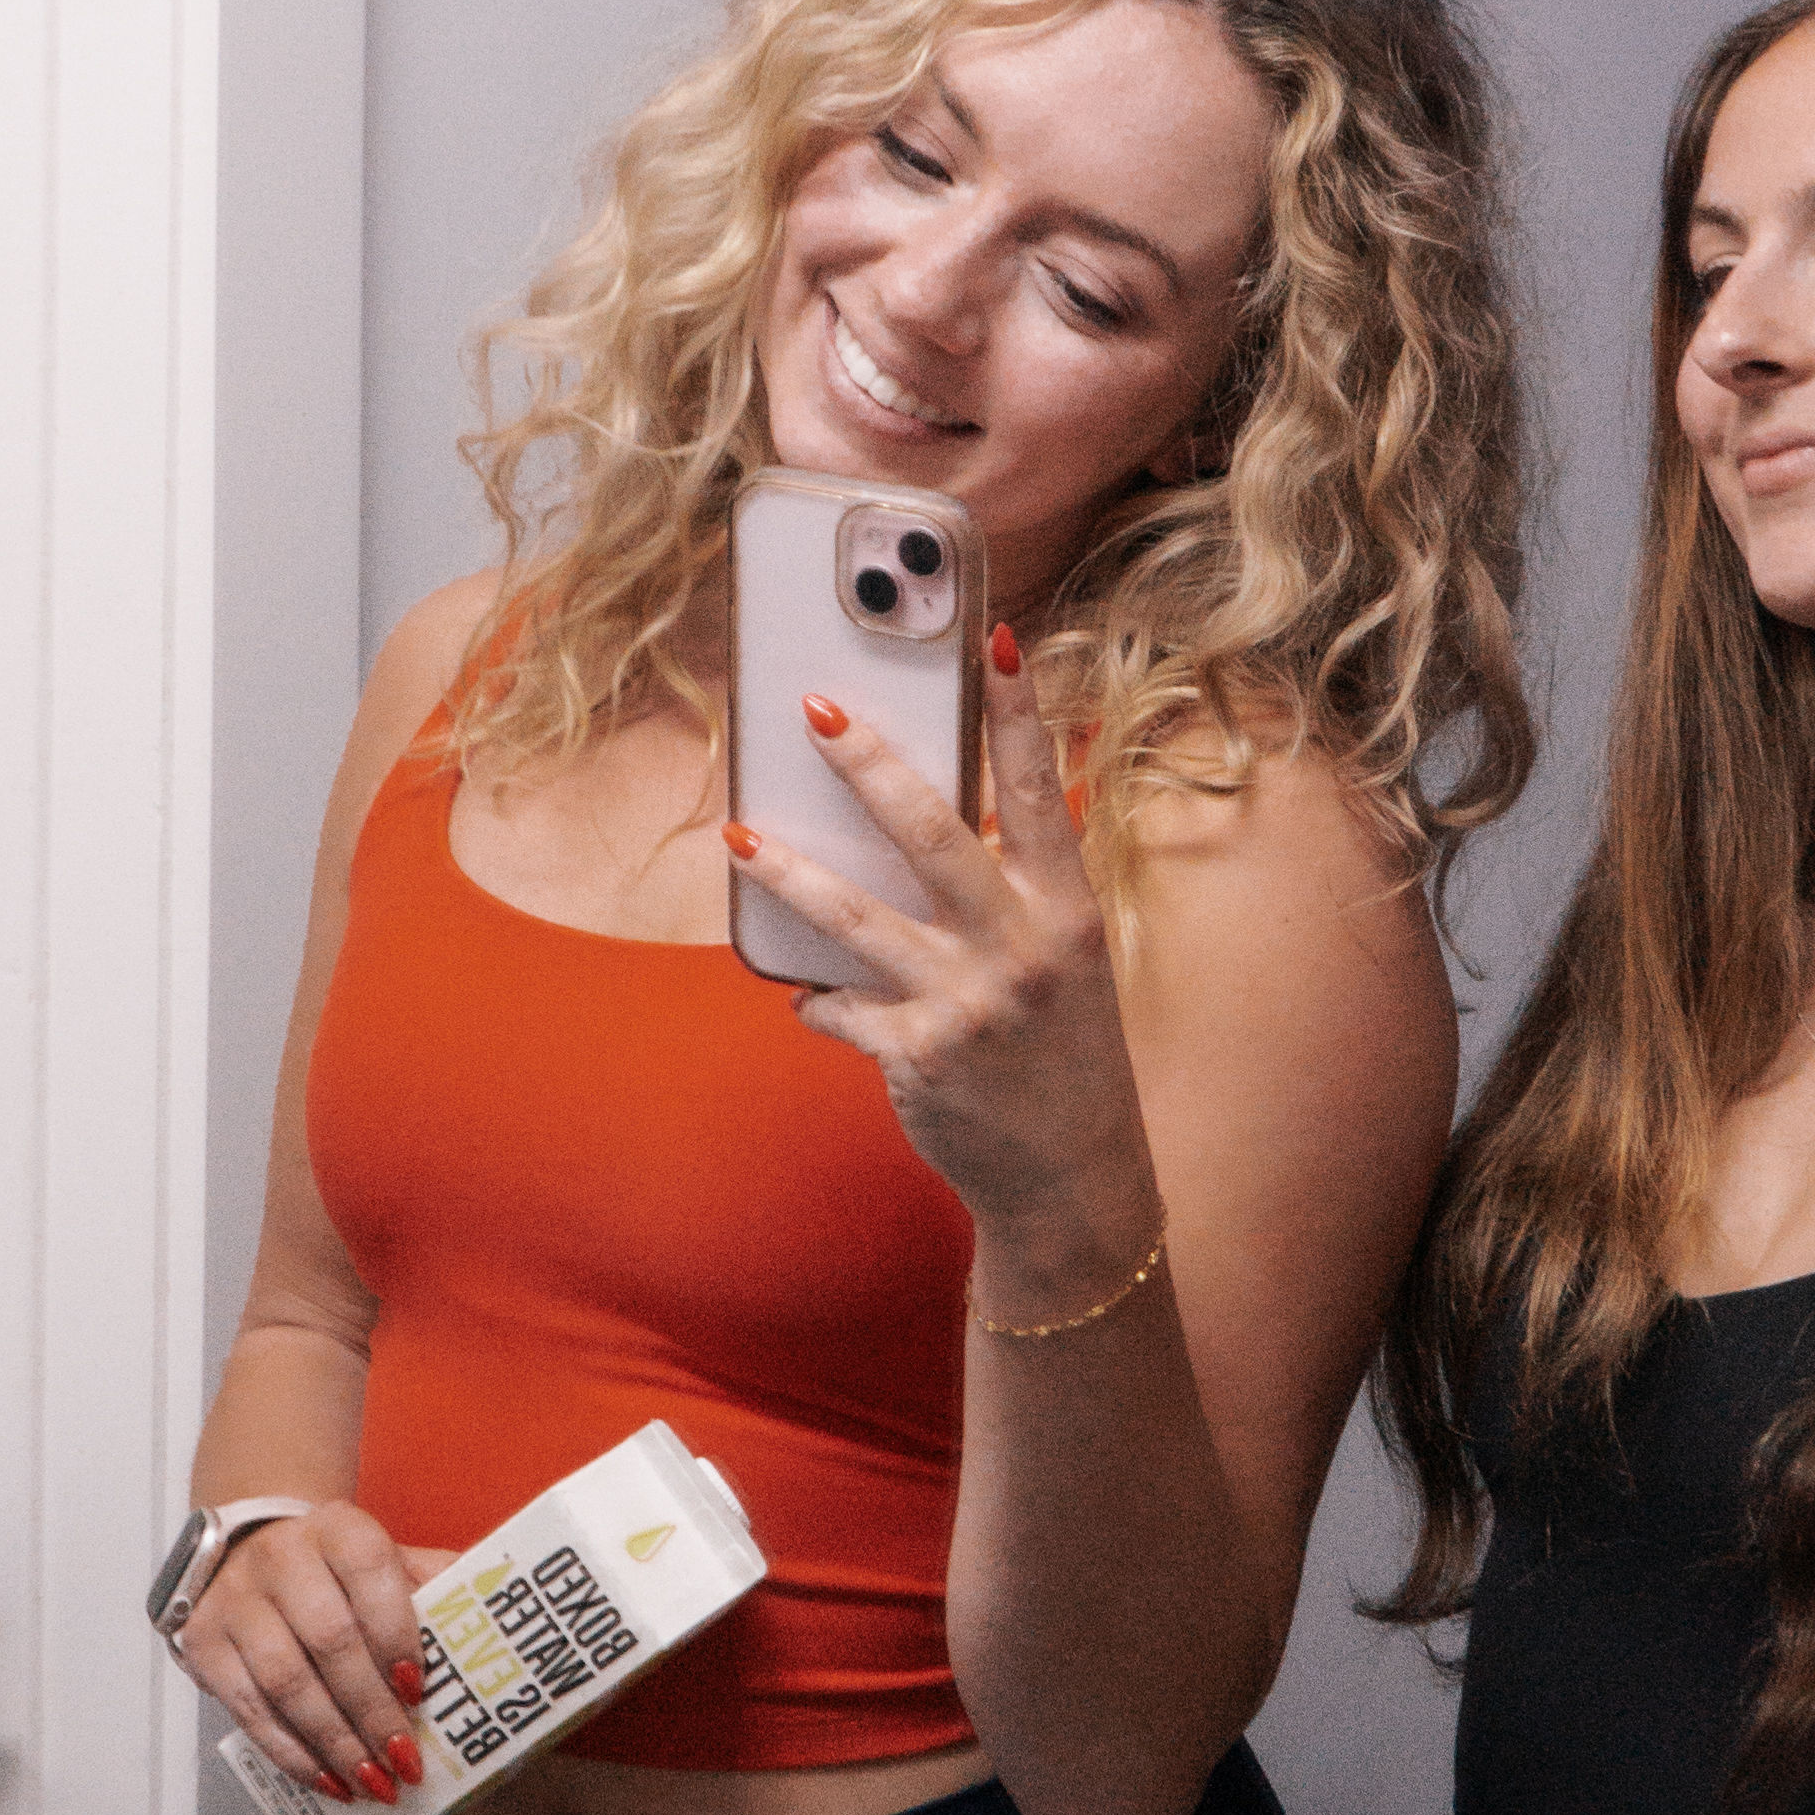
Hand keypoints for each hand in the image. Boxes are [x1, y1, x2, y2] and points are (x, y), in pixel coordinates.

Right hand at [176, 1498, 432, 1811]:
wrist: (248, 1548)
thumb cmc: (335, 1571)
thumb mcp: (387, 1560)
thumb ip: (435, 1585)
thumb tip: (490, 1619)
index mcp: (338, 1528)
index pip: (371, 1573)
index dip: (398, 1634)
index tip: (419, 1690)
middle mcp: (281, 1557)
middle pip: (329, 1640)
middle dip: (371, 1709)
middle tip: (405, 1760)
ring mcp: (235, 1600)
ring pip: (285, 1680)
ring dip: (334, 1742)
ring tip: (372, 1782)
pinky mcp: (204, 1643)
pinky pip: (249, 1709)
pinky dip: (292, 1753)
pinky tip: (329, 1780)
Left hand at [724, 622, 1163, 1281]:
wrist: (1075, 1178)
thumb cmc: (1062, 1053)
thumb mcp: (1063, 963)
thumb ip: (1013, 894)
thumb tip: (928, 822)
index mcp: (1067, 910)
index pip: (1041, 790)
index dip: (1018, 712)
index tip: (993, 637)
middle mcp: (1023, 947)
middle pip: (935, 835)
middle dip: (871, 767)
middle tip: (814, 710)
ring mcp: (969, 1003)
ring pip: (858, 919)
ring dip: (789, 875)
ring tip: (739, 837)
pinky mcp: (919, 1055)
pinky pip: (840, 1009)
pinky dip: (817, 1001)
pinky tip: (803, 996)